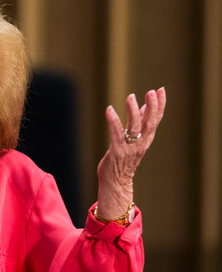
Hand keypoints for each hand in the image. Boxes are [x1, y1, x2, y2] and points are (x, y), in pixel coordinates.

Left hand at [96, 87, 166, 217]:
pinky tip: (110, 109)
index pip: (156, 119)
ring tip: (131, 96)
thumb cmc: (124, 159)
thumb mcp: (134, 139)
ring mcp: (130, 147)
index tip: (161, 90)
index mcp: (146, 139)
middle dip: (152, 106)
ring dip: (133, 111)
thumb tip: (144, 106)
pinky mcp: (117, 151)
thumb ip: (139, 123)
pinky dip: (114, 121)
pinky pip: (116, 134)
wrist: (116, 182)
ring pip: (134, 127)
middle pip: (150, 122)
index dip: (160, 105)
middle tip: (152, 92)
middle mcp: (141, 142)